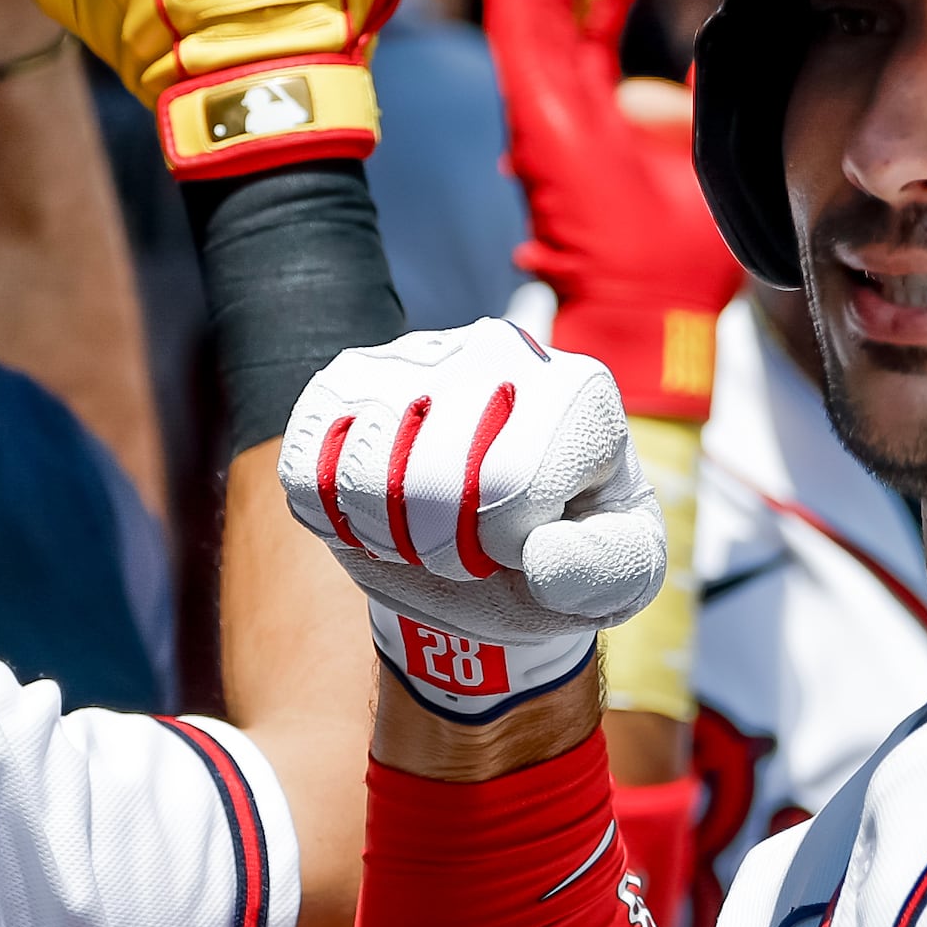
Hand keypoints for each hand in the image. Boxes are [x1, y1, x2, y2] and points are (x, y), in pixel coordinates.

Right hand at [283, 320, 663, 719]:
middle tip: (468, 550)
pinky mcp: (344, 382)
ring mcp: (413, 356)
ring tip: (425, 533)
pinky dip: (334, 517)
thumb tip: (542, 553)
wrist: (491, 552)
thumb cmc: (564, 556)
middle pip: (430, 477)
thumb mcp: (619, 576)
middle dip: (443, 548)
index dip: (505, 546)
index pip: (510, 483)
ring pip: (362, 471)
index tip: (523, 546)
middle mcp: (498, 350)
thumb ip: (607, 570)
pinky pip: (307, 466)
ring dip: (387, 536)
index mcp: (577, 392)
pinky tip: (377, 515)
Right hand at [482, 0, 742, 420]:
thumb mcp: (711, 147)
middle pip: (558, 1)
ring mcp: (543, 108)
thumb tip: (734, 42)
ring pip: (530, 2)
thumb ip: (710, 93)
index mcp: (601, 113)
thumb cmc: (680, 253)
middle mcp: (564, 105)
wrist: (652, 308)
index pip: (598, 22)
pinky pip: (517, 26)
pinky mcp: (534, 114)